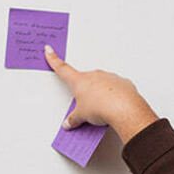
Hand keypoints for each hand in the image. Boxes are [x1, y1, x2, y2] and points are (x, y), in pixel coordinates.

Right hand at [44, 46, 160, 143]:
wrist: (124, 109)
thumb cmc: (102, 107)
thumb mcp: (82, 116)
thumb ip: (74, 119)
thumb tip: (69, 123)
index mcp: (79, 81)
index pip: (62, 69)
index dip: (53, 60)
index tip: (49, 50)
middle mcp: (94, 75)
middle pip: (85, 81)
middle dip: (85, 91)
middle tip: (86, 105)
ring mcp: (109, 78)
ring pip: (101, 84)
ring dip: (100, 93)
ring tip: (102, 109)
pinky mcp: (122, 83)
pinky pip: (115, 88)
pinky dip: (114, 95)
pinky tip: (114, 105)